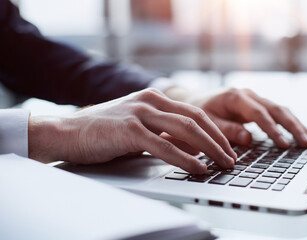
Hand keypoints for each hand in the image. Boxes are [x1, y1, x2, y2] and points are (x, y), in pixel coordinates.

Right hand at [28, 89, 235, 173]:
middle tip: (232, 157)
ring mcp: (140, 113)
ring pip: (186, 130)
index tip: (227, 146)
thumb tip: (191, 147)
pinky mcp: (129, 130)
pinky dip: (185, 158)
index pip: (194, 112)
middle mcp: (150, 101)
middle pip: (196, 119)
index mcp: (154, 98)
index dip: (215, 130)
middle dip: (219, 140)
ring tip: (223, 163)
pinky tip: (198, 167)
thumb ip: (163, 132)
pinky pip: (165, 145)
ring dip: (209, 148)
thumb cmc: (103, 132)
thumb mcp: (138, 127)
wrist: (68, 132)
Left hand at [167, 87, 306, 147]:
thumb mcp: (207, 122)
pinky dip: (291, 123)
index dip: (272, 129)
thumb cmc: (199, 112)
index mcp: (235, 97)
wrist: (194, 100)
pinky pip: (278, 113)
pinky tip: (303, 133)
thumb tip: (248, 139)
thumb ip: (226, 130)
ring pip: (281, 110)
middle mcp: (249, 95)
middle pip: (277, 109)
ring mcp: (255, 99)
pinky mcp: (258, 106)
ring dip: (297, 125)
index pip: (258, 113)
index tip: (283, 144)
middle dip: (293, 126)